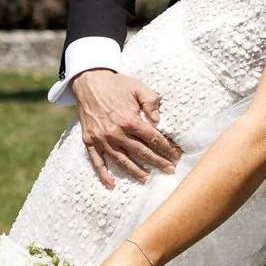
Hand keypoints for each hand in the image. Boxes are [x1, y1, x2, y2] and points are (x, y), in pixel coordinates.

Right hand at [73, 68, 179, 185]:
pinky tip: (112, 184)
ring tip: (148, 179)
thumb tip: (159, 120)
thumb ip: (151, 102)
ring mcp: (102, 139)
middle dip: (158, 162)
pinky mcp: (90, 141)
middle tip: (169, 170)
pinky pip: (97, 161)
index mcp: (130, 120)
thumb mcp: (138, 87)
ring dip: (136, 171)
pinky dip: (104, 174)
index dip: (166, 148)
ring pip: (122, 160)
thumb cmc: (116, 85)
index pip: (153, 139)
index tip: (176, 156)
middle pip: (141, 152)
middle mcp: (116, 133)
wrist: (89, 81)